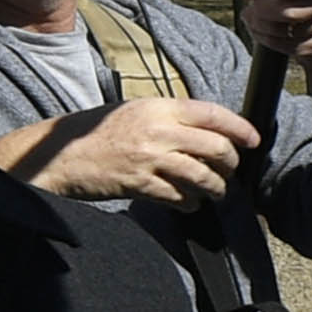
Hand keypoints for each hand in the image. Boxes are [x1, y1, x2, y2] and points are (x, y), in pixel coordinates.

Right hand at [0, 98, 261, 209]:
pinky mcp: (140, 184)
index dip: (239, 128)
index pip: (212, 113)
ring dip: (215, 188)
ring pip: (202, 175)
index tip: (254, 140)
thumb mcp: (134, 112)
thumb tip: (209, 131)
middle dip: (230, 164)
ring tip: (215, 192)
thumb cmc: (97, 133)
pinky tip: (189, 204)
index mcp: (159, 107)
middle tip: (229, 172)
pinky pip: (179, 197)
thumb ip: (170, 118)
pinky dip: (190, 204)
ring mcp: (149, 158)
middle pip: (215, 147)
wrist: (58, 155)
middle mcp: (158, 129)